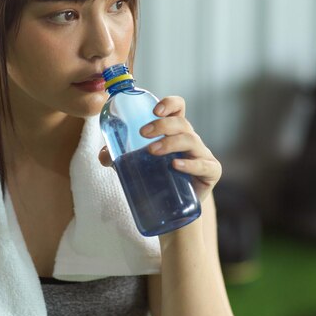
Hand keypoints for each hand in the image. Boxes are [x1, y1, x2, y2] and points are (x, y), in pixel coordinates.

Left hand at [98, 96, 221, 203]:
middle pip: (182, 123)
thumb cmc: (157, 180)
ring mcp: (203, 155)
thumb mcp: (137, 165)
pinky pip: (204, 165)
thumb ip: (119, 158)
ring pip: (191, 140)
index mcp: (175, 132)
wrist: (174, 212)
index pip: (178, 108)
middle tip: (143, 133)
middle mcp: (191, 140)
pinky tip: (176, 166)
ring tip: (152, 150)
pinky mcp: (211, 173)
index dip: (170, 103)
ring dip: (170, 142)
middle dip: (162, 125)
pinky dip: (190, 165)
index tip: (154, 110)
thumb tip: (104, 154)